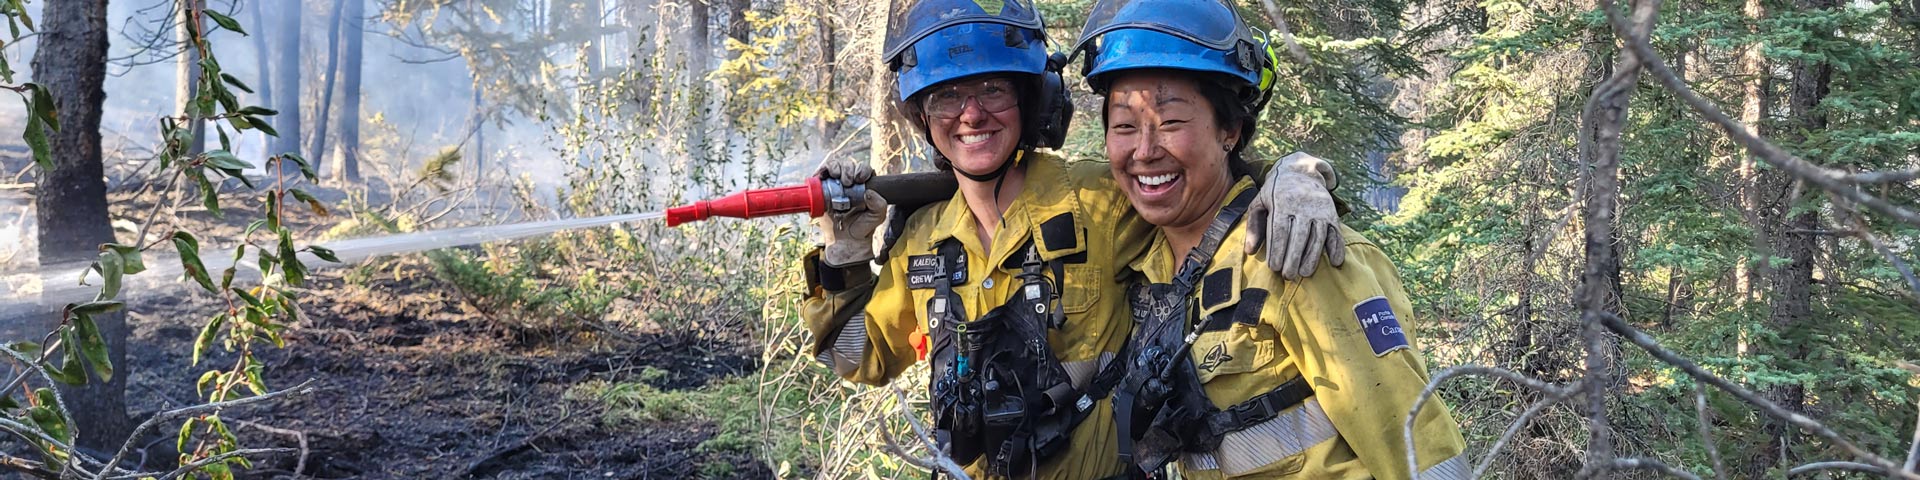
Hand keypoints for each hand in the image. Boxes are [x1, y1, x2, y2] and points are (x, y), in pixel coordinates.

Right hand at [814, 161, 886, 266]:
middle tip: (847, 182)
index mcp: (865, 185)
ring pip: (834, 167)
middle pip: (848, 165)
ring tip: (836, 176)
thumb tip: (868, 192)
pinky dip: (820, 172)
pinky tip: (822, 176)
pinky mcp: (823, 191)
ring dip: (835, 168)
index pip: (863, 169)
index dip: (862, 169)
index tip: (860, 178)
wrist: (846, 240)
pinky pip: (821, 176)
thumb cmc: (863, 227)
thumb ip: (879, 204)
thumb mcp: (877, 217)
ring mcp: (836, 186)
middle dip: (848, 169)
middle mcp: (850, 183)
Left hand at [1243, 152, 1344, 279]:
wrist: (1300, 170)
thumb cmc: (1275, 192)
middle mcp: (1303, 206)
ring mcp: (1319, 210)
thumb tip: (1249, 251)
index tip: (1274, 268)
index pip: (1280, 231)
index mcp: (1282, 203)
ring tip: (1305, 274)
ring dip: (1313, 257)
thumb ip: (1253, 226)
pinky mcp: (1332, 213)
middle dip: (1294, 258)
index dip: (1278, 250)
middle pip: (1299, 236)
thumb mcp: (1259, 202)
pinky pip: (1336, 232)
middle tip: (1289, 276)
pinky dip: (1337, 247)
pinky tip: (1335, 262)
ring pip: (1318, 236)